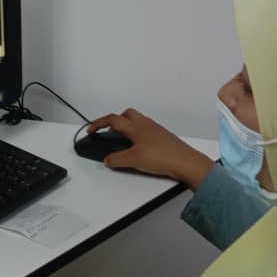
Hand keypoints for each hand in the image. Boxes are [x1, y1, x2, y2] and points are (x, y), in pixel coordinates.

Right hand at [87, 108, 213, 188]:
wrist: (185, 162)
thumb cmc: (163, 157)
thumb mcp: (134, 160)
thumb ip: (117, 159)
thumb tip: (108, 159)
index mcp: (136, 127)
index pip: (112, 120)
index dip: (98, 124)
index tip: (91, 130)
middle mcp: (146, 125)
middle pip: (126, 114)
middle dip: (115, 120)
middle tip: (108, 130)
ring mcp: (155, 130)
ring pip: (137, 121)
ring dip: (127, 126)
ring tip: (122, 140)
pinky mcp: (163, 137)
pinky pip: (146, 129)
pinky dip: (138, 133)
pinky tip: (139, 146)